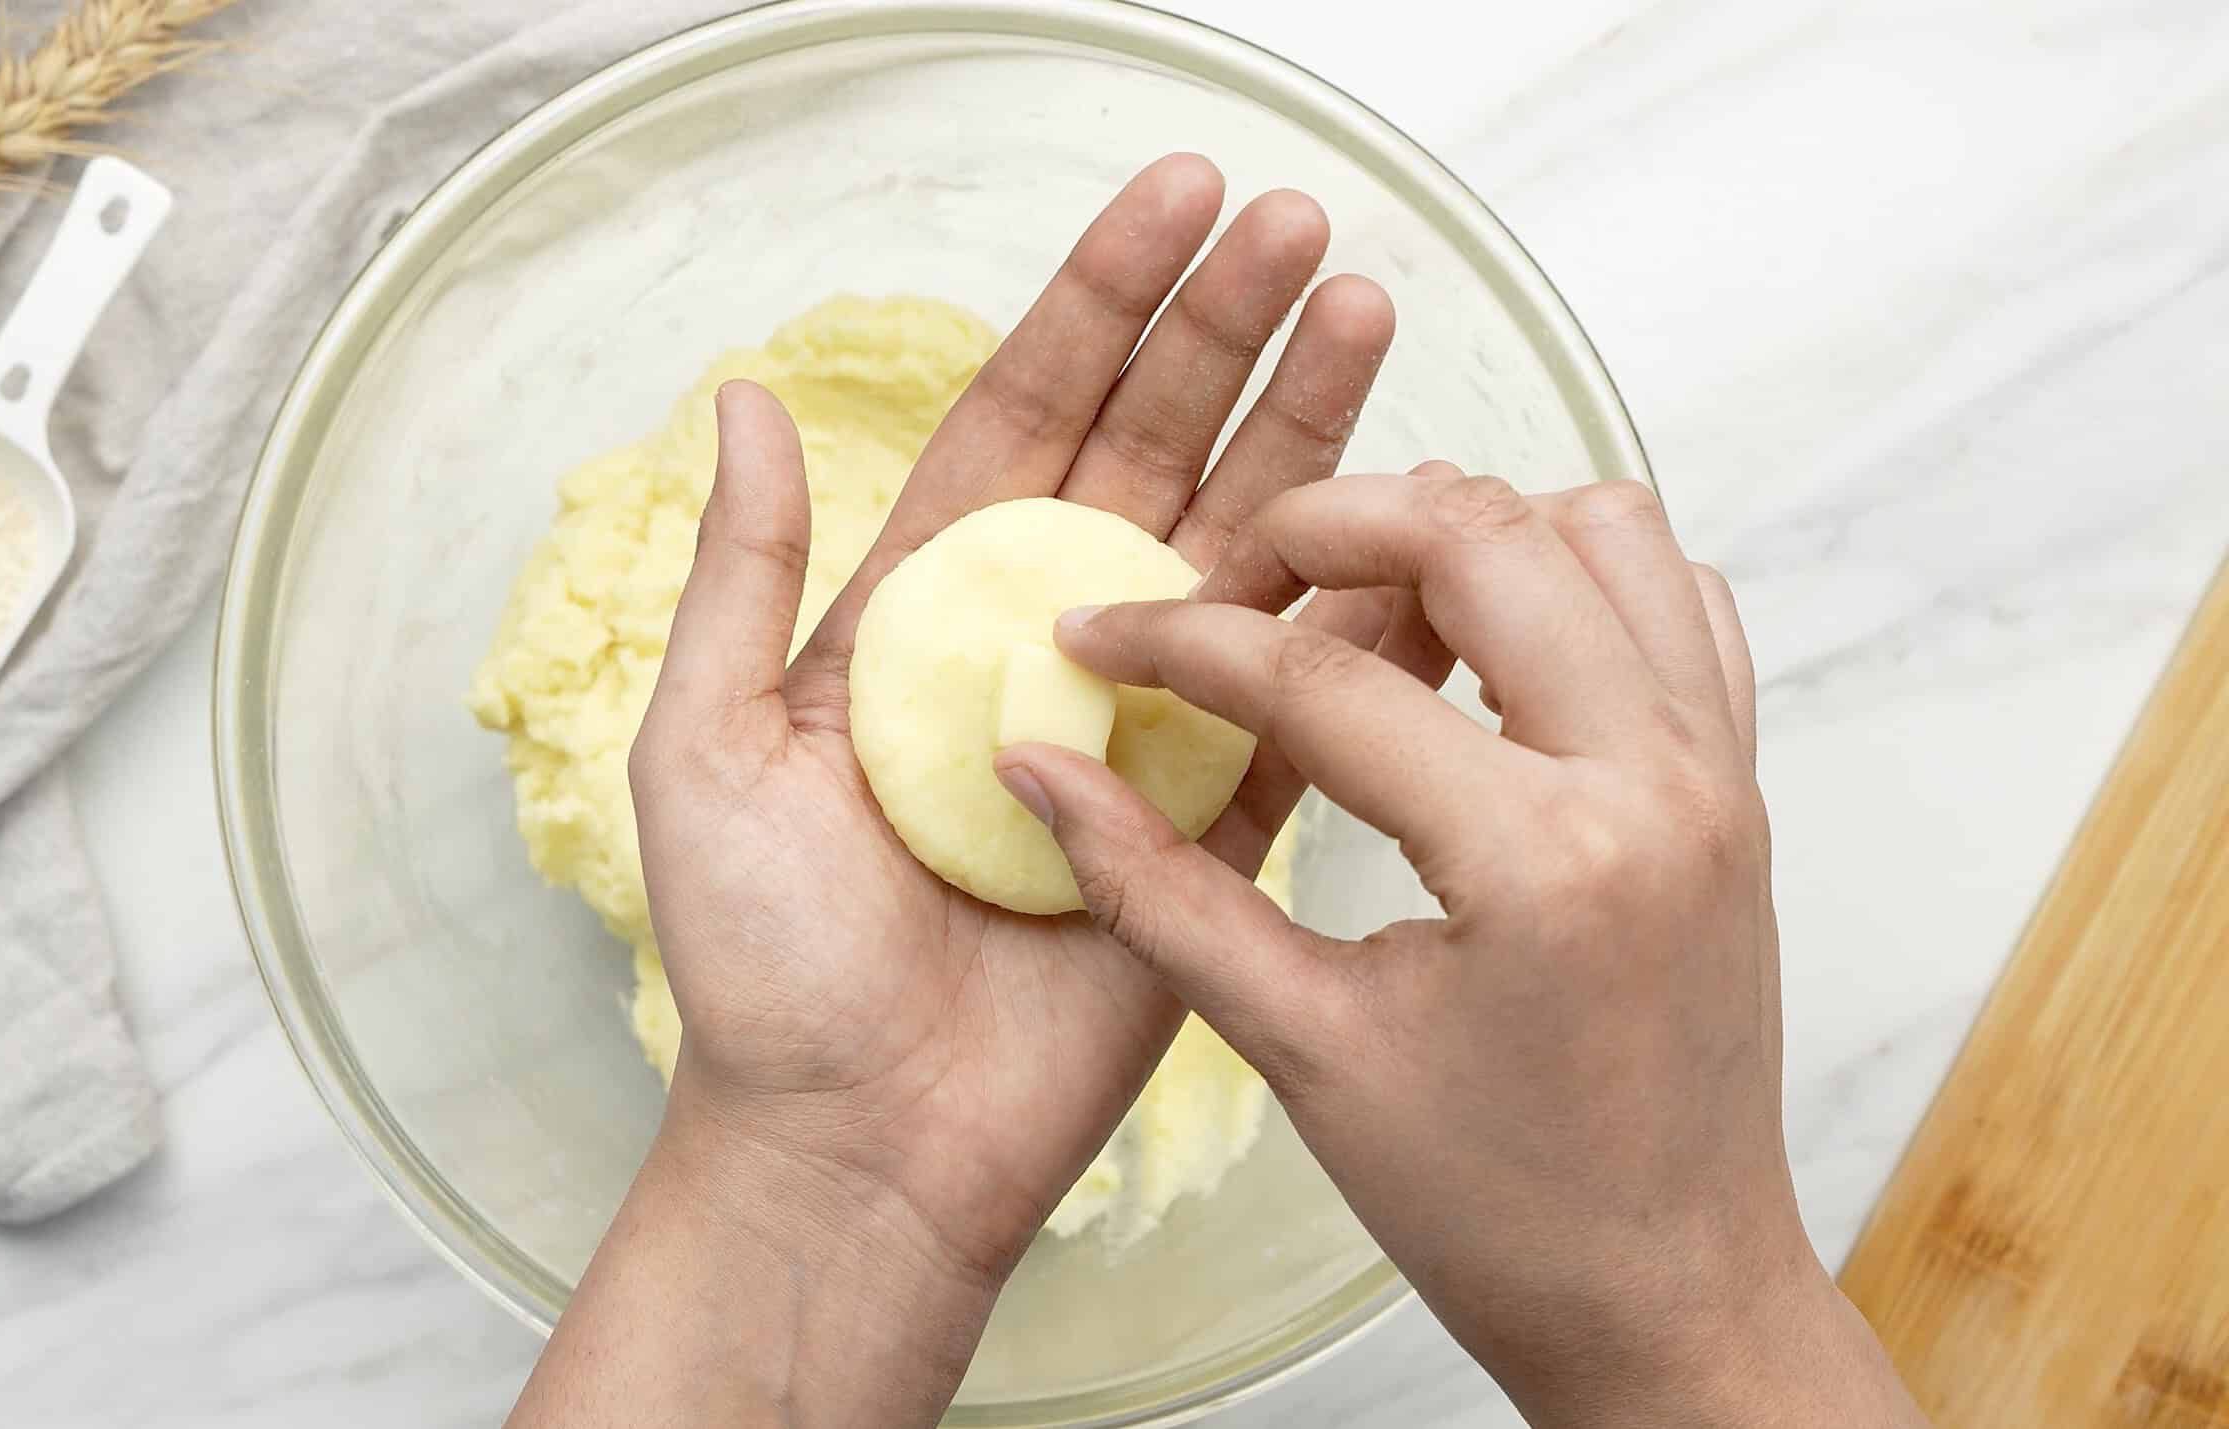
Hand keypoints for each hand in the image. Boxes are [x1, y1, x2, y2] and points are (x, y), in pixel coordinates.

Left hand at [513, 155, 1404, 1426]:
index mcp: (927, 609)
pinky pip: (1302, 705)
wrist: (859, 1145)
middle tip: (1302, 229)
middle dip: (1228, 336)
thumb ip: (748, 574)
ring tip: (1370, 316)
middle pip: (1154, 454)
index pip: (1031, 415)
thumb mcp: (708, 746)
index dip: (1105, 302)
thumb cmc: (763, 963)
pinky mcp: (1217, 827)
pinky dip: (1361, 614)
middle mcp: (1044, 644)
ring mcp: (1141, 728)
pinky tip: (1417, 517)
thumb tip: (742, 395)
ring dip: (1311, 436)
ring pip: (1244, 551)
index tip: (1179, 200)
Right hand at [995, 470, 1928, 1426]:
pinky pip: (1676, 600)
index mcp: (1539, 861)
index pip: (1323, 679)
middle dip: (1326, 523)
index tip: (1092, 633)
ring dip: (1466, 528)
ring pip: (1602, 528)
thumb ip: (1159, 894)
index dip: (1179, 640)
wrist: (1669, 1301)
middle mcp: (1655, 783)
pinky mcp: (1739, 785)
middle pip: (1482, 532)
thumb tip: (1038, 770)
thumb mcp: (1303, 1052)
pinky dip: (1574, 574)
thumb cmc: (1497, 1209)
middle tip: (1226, 585)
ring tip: (1354, 600)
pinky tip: (1478, 644)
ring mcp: (1718, 773)